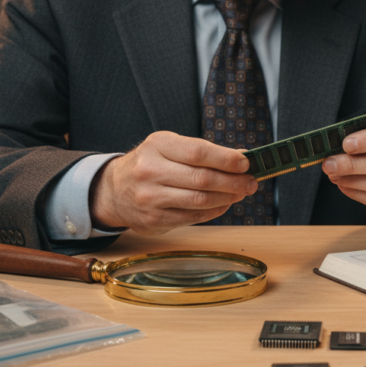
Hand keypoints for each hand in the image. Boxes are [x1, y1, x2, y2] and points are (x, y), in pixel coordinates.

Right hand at [89, 131, 257, 234]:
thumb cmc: (149, 164)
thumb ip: (200, 151)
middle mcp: (150, 171)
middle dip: (233, 181)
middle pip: (202, 179)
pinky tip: (223, 204)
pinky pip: (193, 217)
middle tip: (251, 181)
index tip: (245, 163)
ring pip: (200, 200)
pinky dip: (214, 211)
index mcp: (156, 146)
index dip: (226, 159)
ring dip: (227, 197)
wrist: (114, 191)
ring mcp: (150, 198)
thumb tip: (239, 159)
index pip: (197, 152)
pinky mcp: (154, 220)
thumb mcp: (168, 147)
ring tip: (241, 192)